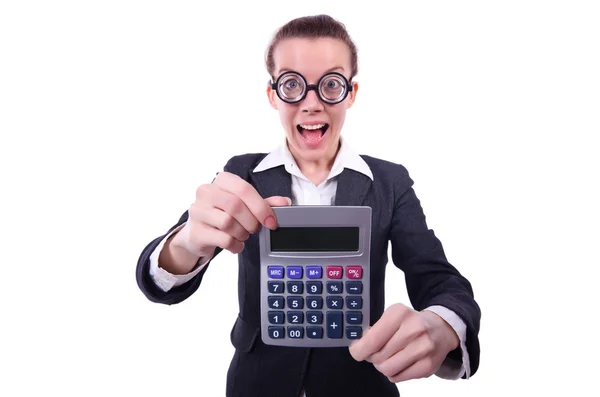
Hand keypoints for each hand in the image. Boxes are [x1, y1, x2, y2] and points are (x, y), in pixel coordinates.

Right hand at [167, 172, 289, 269]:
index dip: (261, 206)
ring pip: (227, 222)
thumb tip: (285, 202)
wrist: (198, 234)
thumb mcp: (244, 206)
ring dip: (242, 233)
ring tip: (242, 234)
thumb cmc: (223, 214)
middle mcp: (206, 192)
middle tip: (255, 229)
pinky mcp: (196, 231)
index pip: (244, 189)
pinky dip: (235, 245)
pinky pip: (223, 239)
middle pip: (235, 205)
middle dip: (251, 221)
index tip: (271, 221)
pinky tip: (235, 244)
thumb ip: (264, 203)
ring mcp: (198, 211)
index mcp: (222, 180)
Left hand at [349, 303, 458, 382]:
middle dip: (372, 356)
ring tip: (388, 357)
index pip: (372, 340)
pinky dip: (394, 372)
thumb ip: (374, 329)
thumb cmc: (411, 323)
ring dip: (382, 366)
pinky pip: (398, 377)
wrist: (440, 329)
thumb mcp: (393, 316)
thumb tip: (359, 346)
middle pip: (378, 357)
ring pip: (387, 369)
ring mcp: (423, 349)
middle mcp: (414, 330)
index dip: (359, 350)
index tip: (356, 351)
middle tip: (376, 351)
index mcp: (400, 314)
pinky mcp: (428, 366)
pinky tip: (400, 362)